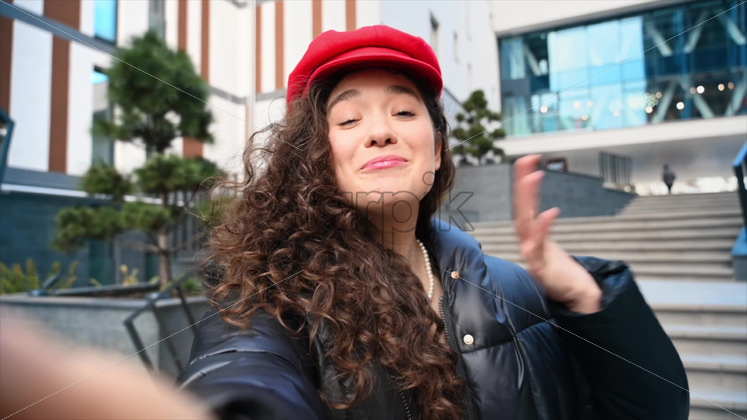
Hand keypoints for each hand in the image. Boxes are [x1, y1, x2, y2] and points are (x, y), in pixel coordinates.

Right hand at [513, 155, 600, 312]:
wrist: (576, 301)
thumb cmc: (565, 276)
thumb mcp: (552, 249)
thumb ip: (545, 231)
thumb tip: (545, 212)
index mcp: (532, 236)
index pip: (526, 205)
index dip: (524, 183)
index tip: (530, 159)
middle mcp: (529, 242)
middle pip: (522, 208)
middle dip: (522, 183)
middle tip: (527, 159)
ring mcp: (533, 254)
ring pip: (525, 222)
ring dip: (528, 199)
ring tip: (534, 176)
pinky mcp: (541, 268)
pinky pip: (538, 245)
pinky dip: (543, 228)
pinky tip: (551, 212)